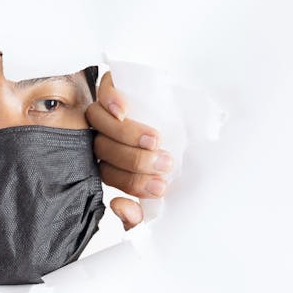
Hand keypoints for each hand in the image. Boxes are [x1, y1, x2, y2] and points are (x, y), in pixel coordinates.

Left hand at [86, 72, 171, 229]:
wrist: (192, 108)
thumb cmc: (181, 145)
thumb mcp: (170, 175)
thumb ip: (146, 208)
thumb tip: (120, 208)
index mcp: (113, 160)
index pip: (108, 174)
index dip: (132, 183)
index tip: (161, 187)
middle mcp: (105, 135)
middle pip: (104, 151)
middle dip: (135, 162)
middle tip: (165, 163)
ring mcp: (107, 109)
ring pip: (99, 125)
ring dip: (126, 136)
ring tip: (155, 140)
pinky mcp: (115, 84)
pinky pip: (102, 90)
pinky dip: (110, 101)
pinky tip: (123, 111)